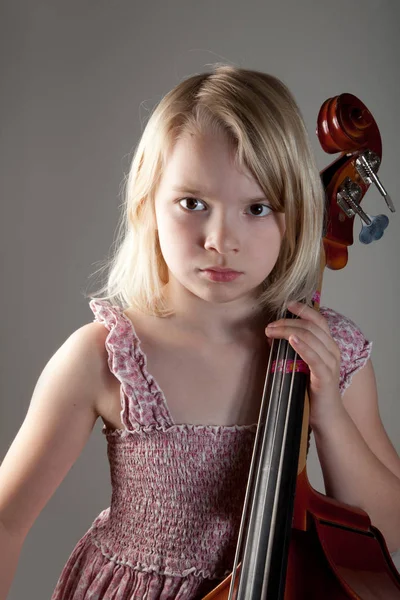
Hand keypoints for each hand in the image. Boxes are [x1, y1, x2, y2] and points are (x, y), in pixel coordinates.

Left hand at [265, 301, 342, 426]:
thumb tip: (272, 334)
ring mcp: (331, 364)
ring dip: (288, 331)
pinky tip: (291, 340)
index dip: (304, 309)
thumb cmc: (312, 391)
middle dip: (288, 322)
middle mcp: (333, 351)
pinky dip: (302, 346)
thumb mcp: (300, 365)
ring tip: (272, 331)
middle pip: (311, 326)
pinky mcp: (325, 377)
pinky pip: (314, 358)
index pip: (319, 320)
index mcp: (329, 346)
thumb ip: (291, 349)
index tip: (287, 303)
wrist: (327, 416)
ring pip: (311, 338)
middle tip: (269, 326)